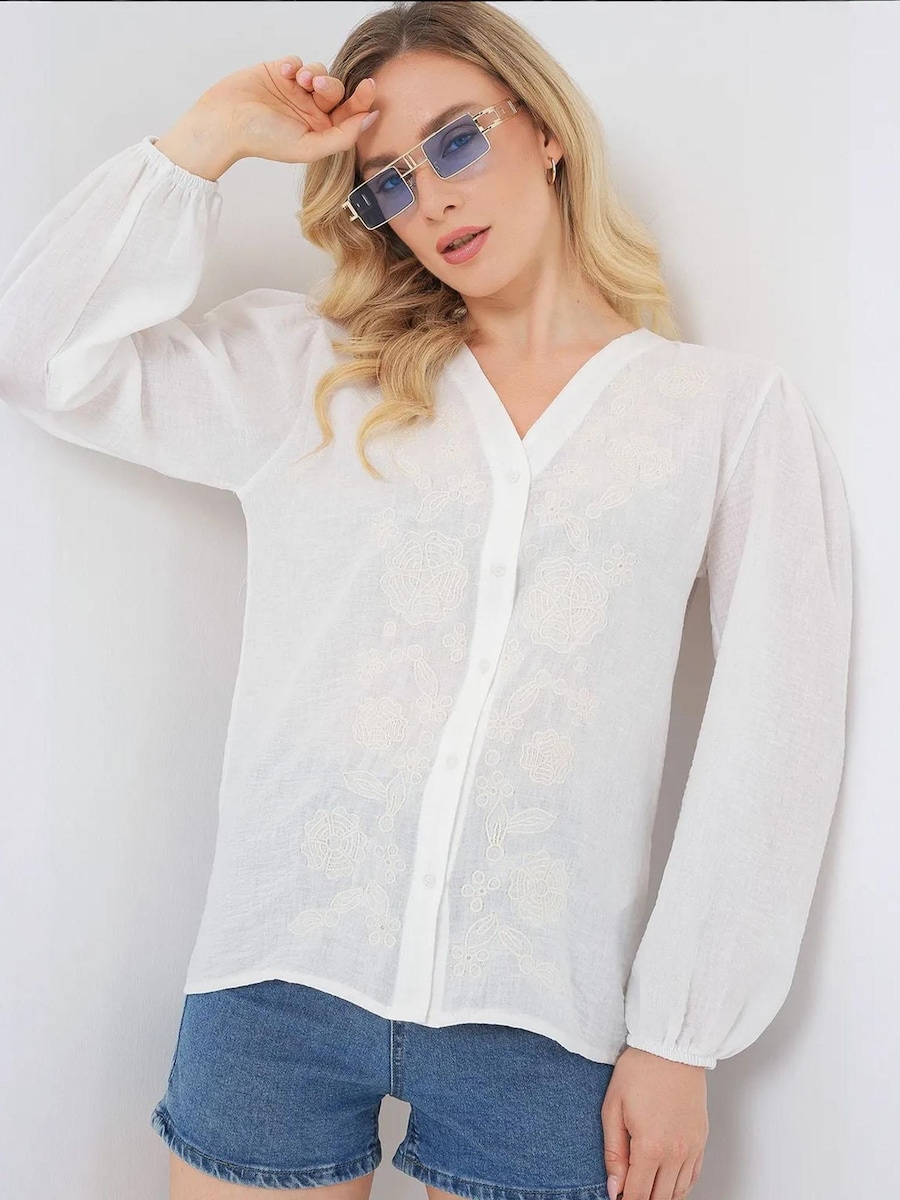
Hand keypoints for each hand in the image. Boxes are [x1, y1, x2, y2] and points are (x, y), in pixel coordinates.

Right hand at [191, 54, 378, 165]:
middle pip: (337, 91)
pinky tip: (285, 72)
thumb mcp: (309, 146)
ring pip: (320, 72)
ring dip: (313, 72)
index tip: (370, 87)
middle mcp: (310, 111)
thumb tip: (370, 119)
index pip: (349, 114)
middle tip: (315, 86)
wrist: (225, 122)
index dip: (362, 100)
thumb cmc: (264, 140)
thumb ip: (342, 137)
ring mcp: (295, 92)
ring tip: (299, 79)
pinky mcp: (280, 73)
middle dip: (331, 85)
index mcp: (320, 132)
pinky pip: (298, 61)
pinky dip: (295, 63)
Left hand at [602, 1047, 708, 1199]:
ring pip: (678, 1192)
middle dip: (641, 1199)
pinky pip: (693, 1177)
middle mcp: (676, 1153)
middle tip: (627, 1190)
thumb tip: (614, 1188)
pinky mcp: (701, 1141)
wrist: (671, 1047)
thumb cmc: (639, 1071)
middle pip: (659, 1198)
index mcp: (651, 1146)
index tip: (616, 1197)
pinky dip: (679, 1186)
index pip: (638, 1195)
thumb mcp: (613, 1108)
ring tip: (644, 1186)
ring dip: (660, 1195)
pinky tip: (665, 1182)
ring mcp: (692, 1148)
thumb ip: (613, 1153)